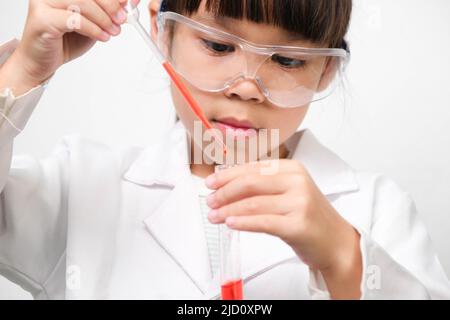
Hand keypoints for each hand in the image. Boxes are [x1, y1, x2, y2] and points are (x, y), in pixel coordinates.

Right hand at [0, 0, 139, 94]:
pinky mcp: (42, 18)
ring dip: (103, 19)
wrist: (41, 61)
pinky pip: (75, 20)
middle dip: (110, 6)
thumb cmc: (64, 41)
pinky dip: (94, 29)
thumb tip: (128, 3)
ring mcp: (43, 2)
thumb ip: (106, 13)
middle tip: (122, 19)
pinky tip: (103, 37)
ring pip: (83, 3)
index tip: (129, 3)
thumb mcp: (93, 24)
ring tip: (113, 32)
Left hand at [205, 160, 361, 298]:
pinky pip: (262, 222)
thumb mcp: (289, 192)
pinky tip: (230, 223)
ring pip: (253, 204)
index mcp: (292, 169)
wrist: (336, 241)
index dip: (227, 175)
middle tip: (210, 201)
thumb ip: (263, 186)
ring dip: (228, 210)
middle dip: (224, 192)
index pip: (252, 168)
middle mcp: (297, 182)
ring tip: (214, 216)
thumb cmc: (309, 217)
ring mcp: (299, 203)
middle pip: (250, 183)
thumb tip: (227, 187)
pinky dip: (242, 222)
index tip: (211, 183)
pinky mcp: (298, 225)